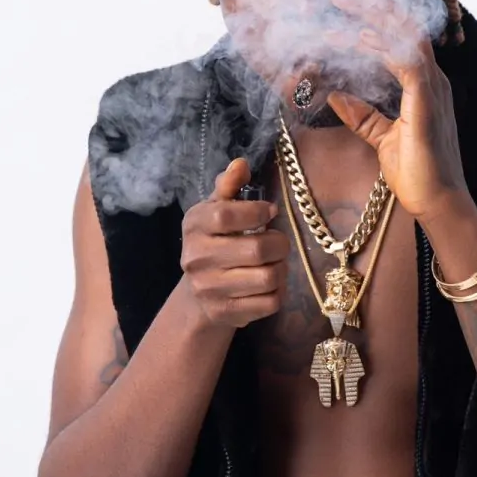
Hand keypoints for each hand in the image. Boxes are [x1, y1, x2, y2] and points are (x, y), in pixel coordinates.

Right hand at [180, 158, 289, 328]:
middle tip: (279, 241)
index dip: (256, 212)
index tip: (270, 212)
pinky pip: (270, 303)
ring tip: (276, 262)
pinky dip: (279, 292)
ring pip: (268, 278)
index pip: (226, 215)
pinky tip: (271, 284)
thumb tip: (241, 163)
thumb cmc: (215, 241)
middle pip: (256, 250)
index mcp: (194, 226)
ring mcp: (210, 289)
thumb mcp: (216, 210)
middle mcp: (196, 258)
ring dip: (281, 268)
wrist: (198, 294)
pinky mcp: (225, 313)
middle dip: (279, 243)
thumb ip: (229, 186)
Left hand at [326, 0, 469, 223]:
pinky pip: (405, 61)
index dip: (373, 18)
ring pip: (405, 35)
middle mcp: (431, 80)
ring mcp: (432, 88)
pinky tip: (359, 37)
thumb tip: (335, 96)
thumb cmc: (416, 174)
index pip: (399, 39)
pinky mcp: (426, 102)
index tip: (344, 6)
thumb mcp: (382, 138)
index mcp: (423, 85)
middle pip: (404, 27)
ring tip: (344, 1)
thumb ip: (362, 116)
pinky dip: (382, 45)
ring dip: (373, 15)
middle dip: (372, 5)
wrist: (438, 202)